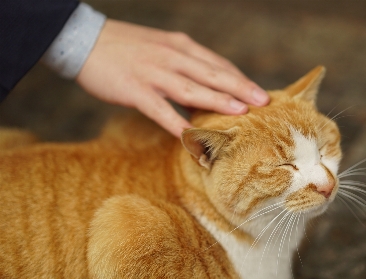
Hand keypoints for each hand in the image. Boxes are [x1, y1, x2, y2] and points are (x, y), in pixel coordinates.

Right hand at [76, 19, 268, 137]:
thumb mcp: (161, 47)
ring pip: (192, 89)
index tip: (258, 92)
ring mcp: (154, 73)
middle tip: (264, 101)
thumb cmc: (126, 47)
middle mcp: (172, 57)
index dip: (240, 78)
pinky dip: (176, 122)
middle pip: (212, 74)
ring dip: (218, 101)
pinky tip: (191, 135)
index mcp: (180, 46)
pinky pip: (160, 109)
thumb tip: (206, 87)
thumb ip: (184, 65)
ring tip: (241, 112)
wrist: (85, 40)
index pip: (217, 64)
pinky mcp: (135, 89)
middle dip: (240, 88)